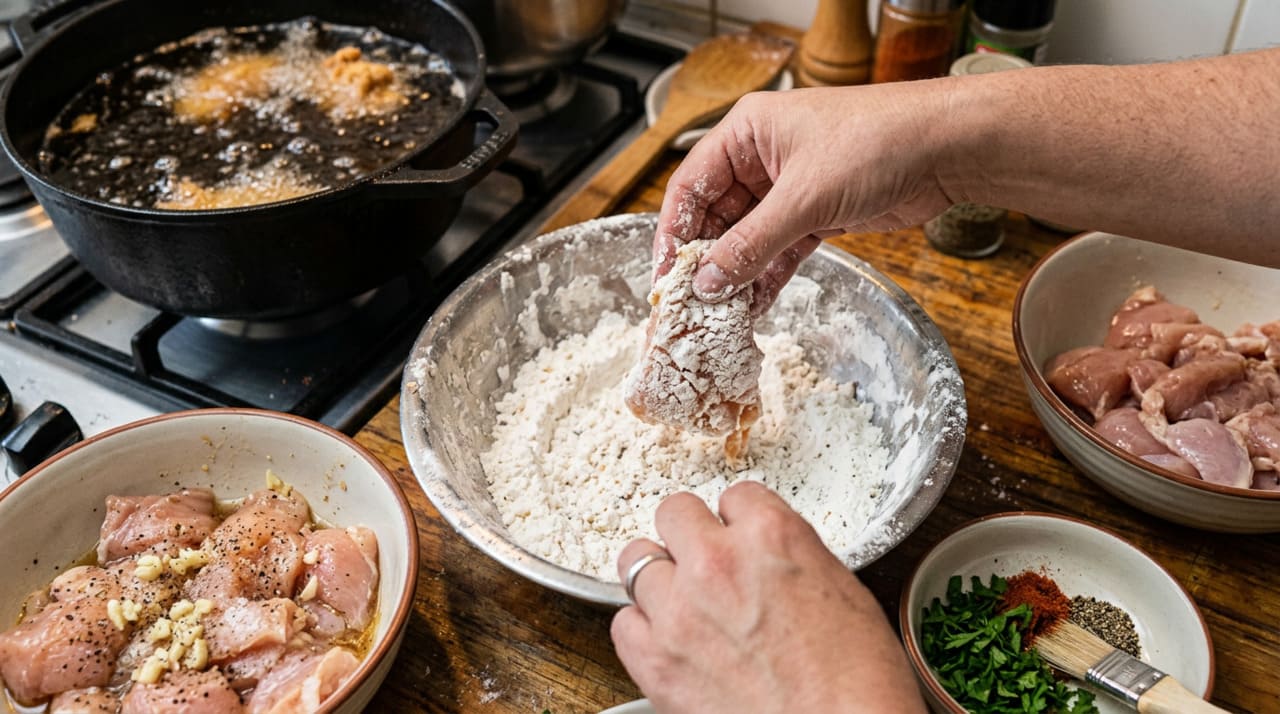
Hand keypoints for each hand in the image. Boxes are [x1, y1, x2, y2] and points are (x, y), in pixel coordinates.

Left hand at [611, 481, 925, 713]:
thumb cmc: (857, 683)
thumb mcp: (844, 592)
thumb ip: (793, 558)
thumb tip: (771, 556)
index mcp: (771, 536)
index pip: (736, 496)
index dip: (741, 521)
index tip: (743, 538)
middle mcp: (717, 562)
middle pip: (675, 512)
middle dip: (691, 535)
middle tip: (706, 561)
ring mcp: (679, 611)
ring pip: (637, 561)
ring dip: (661, 578)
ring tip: (684, 602)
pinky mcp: (655, 660)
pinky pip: (623, 623)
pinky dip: (641, 628)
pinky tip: (669, 640)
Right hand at [653, 82, 958, 313]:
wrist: (946, 148)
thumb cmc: (877, 141)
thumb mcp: (804, 197)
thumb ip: (751, 243)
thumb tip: (708, 282)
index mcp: (746, 132)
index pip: (690, 186)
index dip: (673, 233)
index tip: (664, 277)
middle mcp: (762, 157)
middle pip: (716, 217)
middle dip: (705, 262)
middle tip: (690, 306)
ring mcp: (790, 187)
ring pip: (748, 238)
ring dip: (735, 275)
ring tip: (718, 316)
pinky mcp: (818, 214)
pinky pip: (779, 250)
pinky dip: (767, 277)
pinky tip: (753, 307)